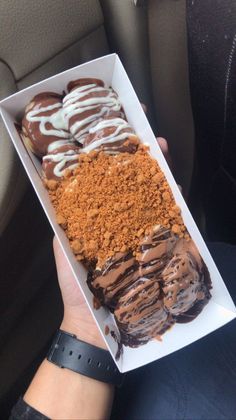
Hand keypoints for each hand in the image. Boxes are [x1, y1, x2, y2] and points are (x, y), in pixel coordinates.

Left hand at [53, 137, 174, 349]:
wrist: (94, 321)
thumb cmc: (76, 284)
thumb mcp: (65, 245)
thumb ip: (66, 218)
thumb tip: (61, 186)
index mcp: (99, 217)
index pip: (107, 181)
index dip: (113, 158)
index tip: (117, 134)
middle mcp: (122, 220)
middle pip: (133, 183)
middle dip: (141, 157)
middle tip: (149, 134)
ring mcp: (141, 232)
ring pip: (152, 196)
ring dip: (159, 173)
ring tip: (162, 151)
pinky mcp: (156, 247)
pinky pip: (167, 221)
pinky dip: (172, 203)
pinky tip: (174, 187)